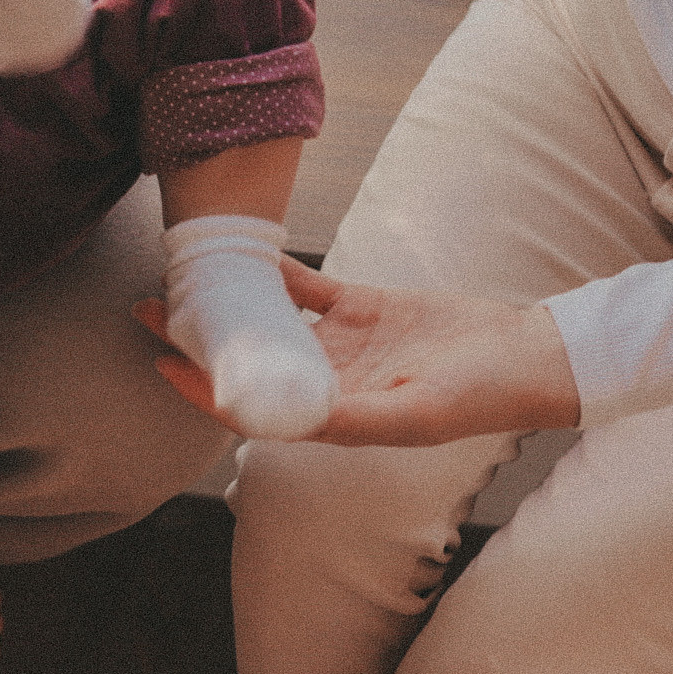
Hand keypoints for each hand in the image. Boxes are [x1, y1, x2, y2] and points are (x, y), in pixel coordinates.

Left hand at [136, 257, 582, 445]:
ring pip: (270, 319)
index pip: (253, 407)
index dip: (204, 389)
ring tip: (181, 275)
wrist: (527, 354)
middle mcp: (329, 380)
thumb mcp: (416, 412)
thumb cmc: (479, 396)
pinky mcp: (362, 307)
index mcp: (335, 414)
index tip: (163, 366)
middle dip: (199, 339)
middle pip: (249, 359)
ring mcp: (342, 343)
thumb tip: (295, 422)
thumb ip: (356, 417)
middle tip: (145, 308)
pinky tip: (241, 251)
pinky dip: (276, 271)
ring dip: (230, 300)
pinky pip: (307, 287)